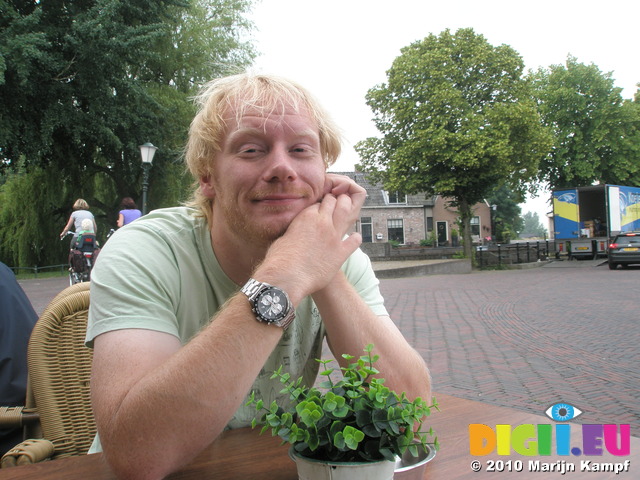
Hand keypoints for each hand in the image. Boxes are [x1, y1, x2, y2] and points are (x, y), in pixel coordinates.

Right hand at [257, 175, 364, 301]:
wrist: (287, 277)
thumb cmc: (279, 258)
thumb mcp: (284, 236)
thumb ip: (294, 230)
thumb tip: (295, 233)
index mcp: (306, 217)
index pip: (319, 203)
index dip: (321, 205)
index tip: (321, 209)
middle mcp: (322, 222)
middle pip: (334, 202)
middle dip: (336, 201)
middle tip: (336, 206)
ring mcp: (334, 236)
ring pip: (346, 212)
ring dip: (347, 209)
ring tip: (346, 213)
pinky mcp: (341, 253)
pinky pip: (355, 240)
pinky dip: (355, 238)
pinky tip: (354, 238)